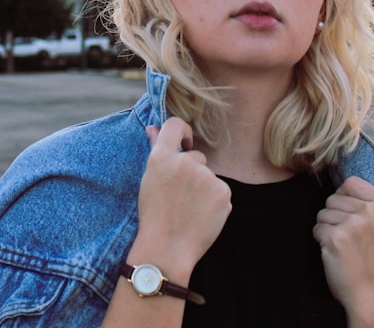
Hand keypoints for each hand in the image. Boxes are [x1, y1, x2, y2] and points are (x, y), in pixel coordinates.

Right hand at [130, 117, 231, 277]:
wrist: (167, 249)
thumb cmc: (154, 214)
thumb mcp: (149, 179)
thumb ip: (156, 149)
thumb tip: (154, 128)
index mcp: (163, 157)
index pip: (176, 125)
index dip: (182, 132)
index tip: (184, 144)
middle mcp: (186, 162)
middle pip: (196, 156)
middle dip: (191, 172)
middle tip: (179, 197)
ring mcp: (207, 177)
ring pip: (208, 176)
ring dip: (203, 188)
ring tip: (189, 210)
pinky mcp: (223, 192)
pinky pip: (220, 191)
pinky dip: (213, 202)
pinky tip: (201, 216)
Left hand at [313, 176, 373, 324]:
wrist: (371, 294)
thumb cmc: (371, 258)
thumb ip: (366, 203)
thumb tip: (341, 180)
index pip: (351, 181)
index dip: (343, 196)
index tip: (349, 216)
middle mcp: (371, 212)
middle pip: (333, 197)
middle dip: (333, 216)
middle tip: (349, 238)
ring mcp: (355, 224)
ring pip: (322, 213)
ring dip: (326, 229)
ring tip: (344, 246)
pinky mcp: (338, 237)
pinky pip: (316, 228)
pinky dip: (321, 241)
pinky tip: (336, 253)